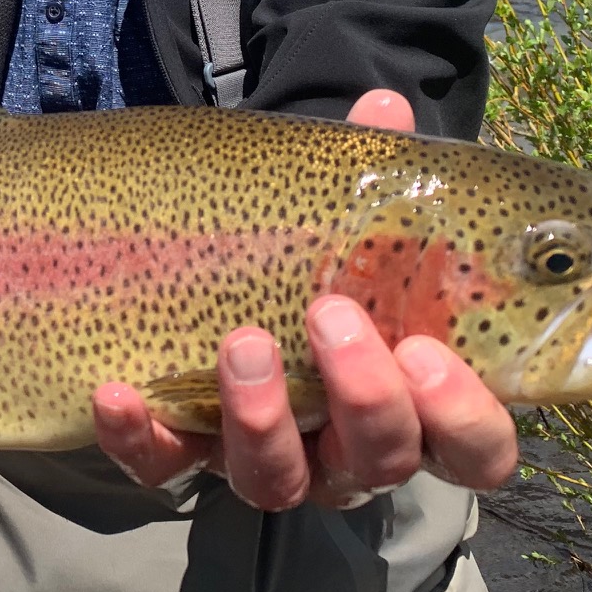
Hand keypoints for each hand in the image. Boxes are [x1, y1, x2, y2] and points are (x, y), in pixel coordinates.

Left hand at [91, 88, 518, 510]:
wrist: (220, 278)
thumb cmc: (317, 259)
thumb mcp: (348, 218)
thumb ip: (376, 175)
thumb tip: (384, 110)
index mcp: (414, 401)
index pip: (474, 448)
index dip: (460, 415)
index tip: (425, 351)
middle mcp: (348, 449)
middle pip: (378, 462)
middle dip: (361, 397)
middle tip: (329, 314)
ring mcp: (269, 458)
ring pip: (276, 480)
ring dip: (261, 419)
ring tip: (241, 342)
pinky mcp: (187, 455)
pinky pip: (164, 467)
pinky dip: (142, 438)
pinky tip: (118, 392)